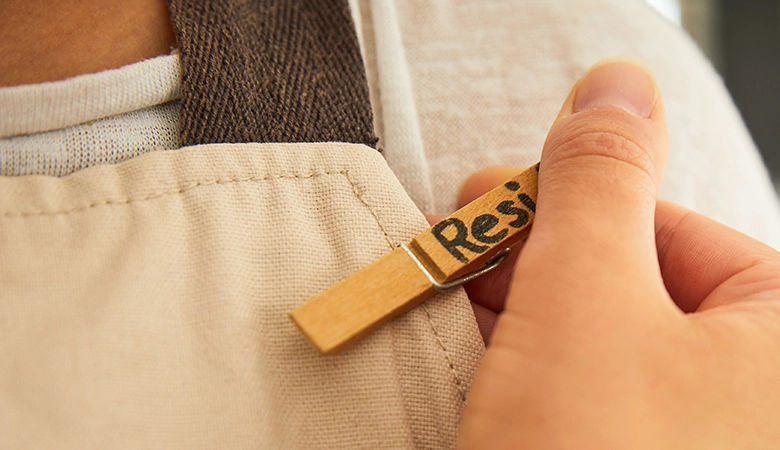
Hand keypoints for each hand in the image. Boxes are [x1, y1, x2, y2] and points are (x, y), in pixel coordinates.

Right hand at [456, 59, 779, 448]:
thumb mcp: (587, 297)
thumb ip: (600, 181)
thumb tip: (617, 88)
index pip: (673, 233)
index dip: (571, 211)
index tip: (495, 205)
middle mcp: (746, 397)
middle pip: (626, 290)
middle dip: (529, 267)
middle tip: (456, 258)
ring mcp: (689, 437)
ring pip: (595, 349)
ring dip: (514, 320)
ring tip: (448, 315)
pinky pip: (581, 401)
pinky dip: (526, 377)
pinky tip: (475, 371)